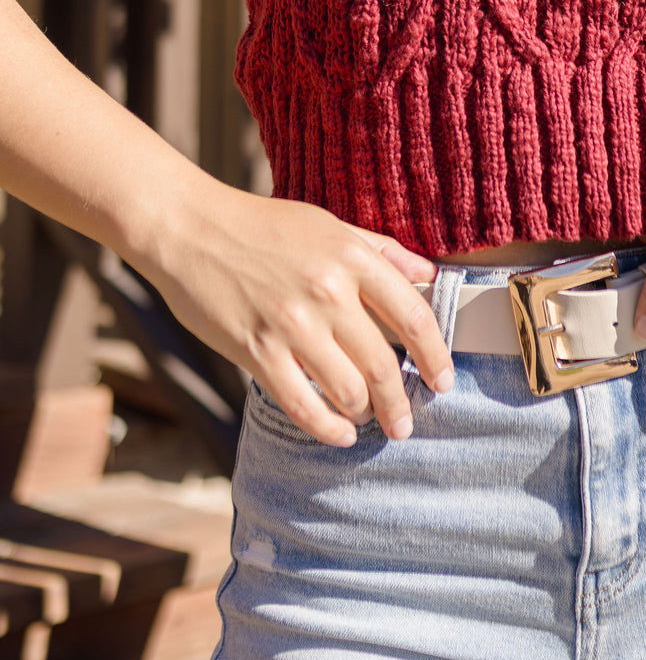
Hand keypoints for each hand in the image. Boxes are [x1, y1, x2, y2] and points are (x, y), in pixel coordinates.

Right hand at [137, 183, 447, 445]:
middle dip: (400, 403)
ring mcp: (292, 324)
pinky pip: (302, 404)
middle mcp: (328, 292)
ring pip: (348, 391)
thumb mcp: (330, 226)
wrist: (190, 229)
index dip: (436, 355)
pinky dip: (327, 428)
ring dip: (364, 415)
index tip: (442, 380)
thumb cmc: (263, 226)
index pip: (414, 316)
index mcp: (352, 258)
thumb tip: (430, 275)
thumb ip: (383, 252)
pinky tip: (339, 433)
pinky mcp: (256, 350)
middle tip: (404, 423)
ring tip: (366, 420)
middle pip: (384, 364)